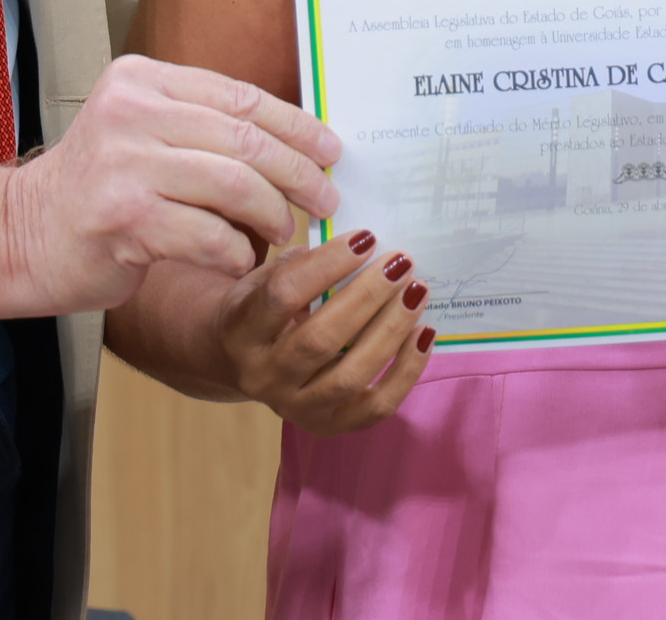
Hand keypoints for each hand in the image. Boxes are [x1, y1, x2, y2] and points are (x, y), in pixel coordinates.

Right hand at [0, 55, 341, 320]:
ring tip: (285, 232)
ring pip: (235, 185)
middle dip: (298, 171)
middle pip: (245, 139)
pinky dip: (236, 252)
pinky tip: (241, 262)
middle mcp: (131, 113)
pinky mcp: (122, 219)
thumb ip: (203, 127)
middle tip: (326, 197)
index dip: (295, 125)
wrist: (20, 237)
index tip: (330, 149)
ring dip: (273, 215)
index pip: (240, 96)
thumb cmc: (97, 190)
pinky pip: (209, 234)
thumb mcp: (142, 134)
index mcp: (141, 81)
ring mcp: (124, 165)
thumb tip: (298, 142)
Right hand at [218, 228, 433, 433]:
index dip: (327, 264)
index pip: (283, 295)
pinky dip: (406, 372)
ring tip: (417, 292)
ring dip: (391, 330)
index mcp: (241, 333)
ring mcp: (296, 408)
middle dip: (367, 296)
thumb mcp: (260, 281)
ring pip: (350, 376)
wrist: (241, 366)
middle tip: (401, 263)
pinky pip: (375, 407)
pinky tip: (424, 334)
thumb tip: (357, 248)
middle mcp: (264, 377)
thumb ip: (297, 264)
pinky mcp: (329, 426)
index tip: (366, 238)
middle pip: (320, 339)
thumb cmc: (261, 311)